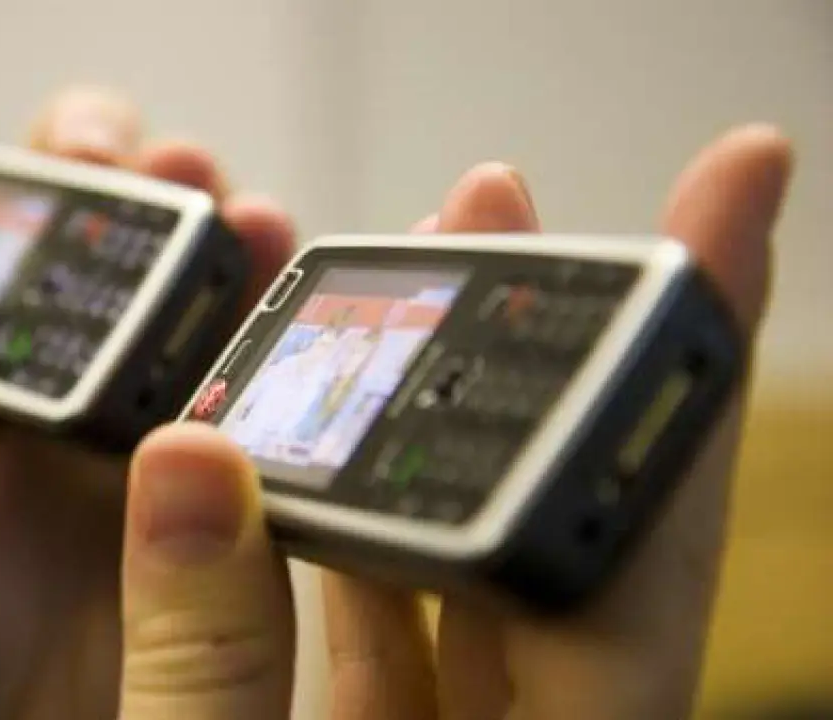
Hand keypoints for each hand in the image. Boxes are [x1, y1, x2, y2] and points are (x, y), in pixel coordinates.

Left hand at [0, 86, 295, 719]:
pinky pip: (277, 417)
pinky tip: (317, 347)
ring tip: (260, 229)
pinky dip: (300, 368)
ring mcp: (182, 429)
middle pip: (156, 242)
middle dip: (178, 189)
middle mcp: (106, 378)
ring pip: (230, 313)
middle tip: (188, 175)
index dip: (70, 166)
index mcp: (15, 364)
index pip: (48, 226)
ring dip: (250, 257)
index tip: (88, 154)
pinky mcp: (240, 496)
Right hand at [114, 124, 791, 718]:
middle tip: (512, 211)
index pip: (627, 568)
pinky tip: (334, 434)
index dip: (672, 383)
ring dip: (446, 423)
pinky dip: (366, 520)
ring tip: (421, 288)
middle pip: (571, 528)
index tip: (720, 217)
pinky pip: (401, 613)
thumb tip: (193, 462)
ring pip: (477, 562)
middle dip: (551, 354)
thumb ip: (207, 661)